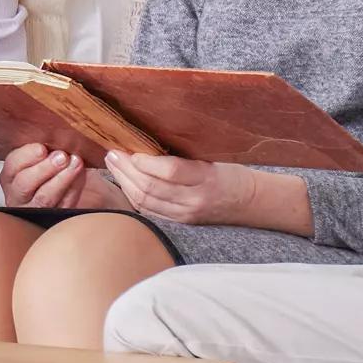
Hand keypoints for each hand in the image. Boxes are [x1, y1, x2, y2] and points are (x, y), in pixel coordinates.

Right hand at [0, 143, 128, 209]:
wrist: (61, 189)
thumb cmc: (45, 165)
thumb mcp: (37, 155)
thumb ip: (41, 145)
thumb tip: (55, 127)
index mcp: (10, 175)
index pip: (12, 165)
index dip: (26, 156)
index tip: (42, 148)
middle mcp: (17, 194)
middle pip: (25, 184)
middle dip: (45, 169)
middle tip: (62, 156)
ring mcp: (35, 209)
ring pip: (45, 198)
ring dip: (62, 179)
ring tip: (76, 163)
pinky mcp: (53, 217)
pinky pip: (64, 205)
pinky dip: (74, 188)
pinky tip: (82, 174)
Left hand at [103, 151, 259, 224]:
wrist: (249, 203)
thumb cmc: (230, 172)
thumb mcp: (213, 157)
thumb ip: (184, 154)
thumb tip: (148, 139)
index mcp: (206, 178)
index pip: (169, 171)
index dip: (145, 161)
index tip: (130, 149)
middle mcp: (194, 200)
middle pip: (151, 187)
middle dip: (126, 170)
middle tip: (112, 154)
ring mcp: (186, 214)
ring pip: (146, 201)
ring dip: (124, 182)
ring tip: (113, 165)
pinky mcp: (180, 222)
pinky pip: (150, 211)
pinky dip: (133, 196)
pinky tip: (124, 183)